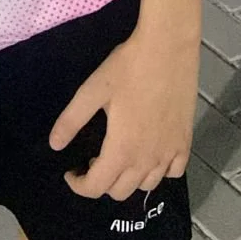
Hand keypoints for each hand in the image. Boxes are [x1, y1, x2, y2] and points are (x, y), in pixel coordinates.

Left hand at [48, 27, 197, 201]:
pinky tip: (150, 153)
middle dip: (101, 181)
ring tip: (119, 155)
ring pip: (146, 186)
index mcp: (122, 150)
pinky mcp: (185, 142)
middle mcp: (147, 160)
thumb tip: (55, 145)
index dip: (79, 185)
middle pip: (120, 192)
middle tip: (93, 158)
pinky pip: (173, 172)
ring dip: (128, 179)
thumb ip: (72, 120)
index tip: (70, 171)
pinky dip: (158, 172)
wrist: (167, 48)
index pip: (96, 187)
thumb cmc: (128, 67)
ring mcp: (169, 153)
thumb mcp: (93, 90)